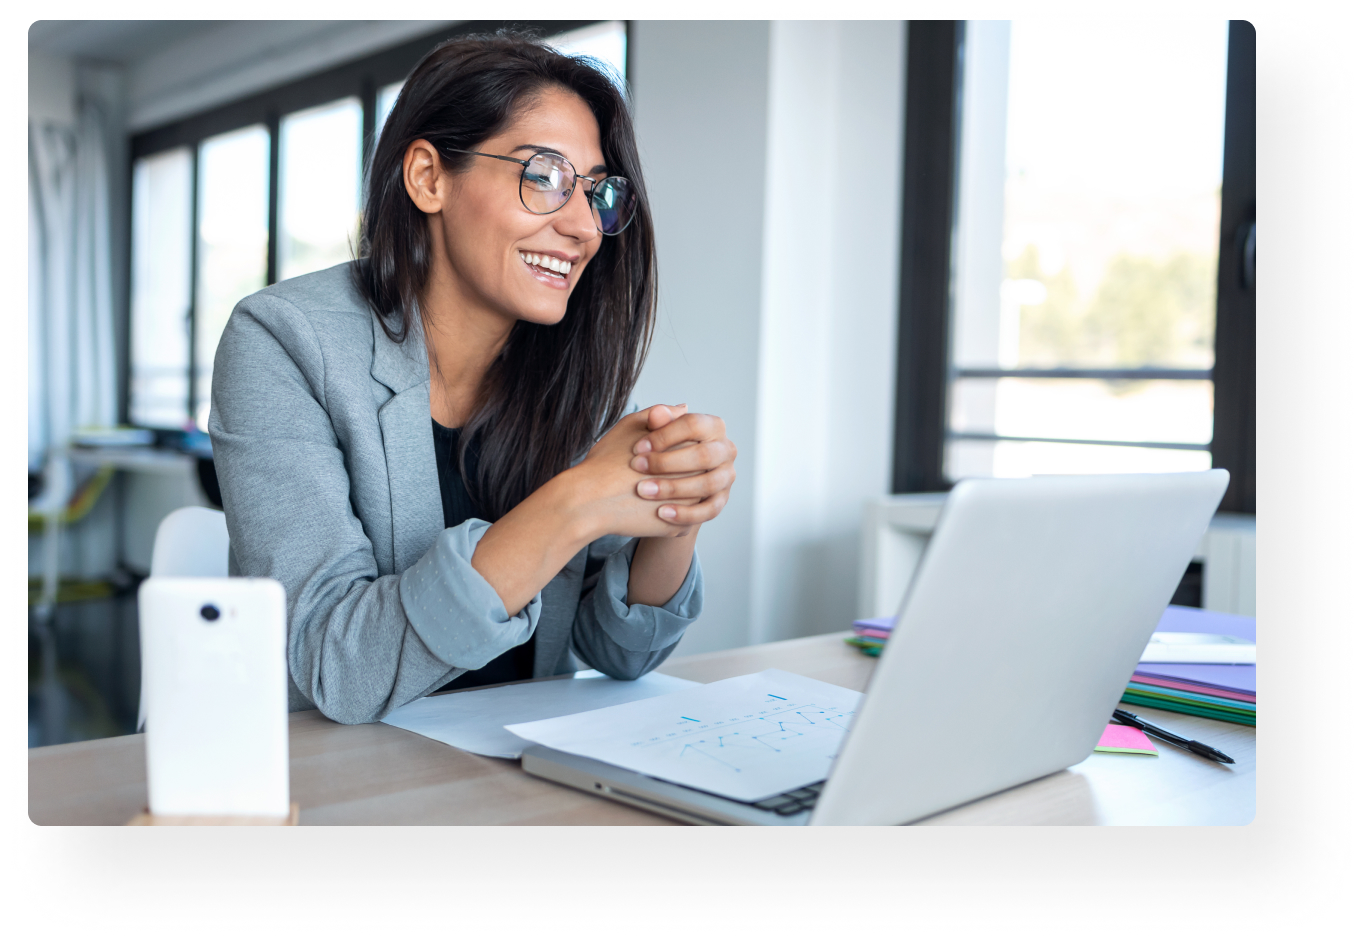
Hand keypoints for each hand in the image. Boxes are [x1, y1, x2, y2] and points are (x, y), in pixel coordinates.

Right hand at [564, 405, 700, 540]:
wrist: (589, 501)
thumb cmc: (606, 462)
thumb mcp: (632, 426)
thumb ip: (662, 414)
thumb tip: (684, 409)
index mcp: (687, 447)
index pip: (696, 445)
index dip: (673, 448)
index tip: (651, 454)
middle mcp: (695, 476)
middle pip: (697, 473)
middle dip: (678, 473)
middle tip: (648, 475)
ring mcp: (689, 505)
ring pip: (692, 498)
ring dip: (677, 495)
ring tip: (648, 491)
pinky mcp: (679, 528)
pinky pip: (681, 520)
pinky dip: (668, 515)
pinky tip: (648, 509)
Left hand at [629, 404, 736, 530]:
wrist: (652, 480)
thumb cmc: (653, 450)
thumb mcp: (648, 431)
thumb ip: (655, 421)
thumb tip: (658, 412)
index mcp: (712, 426)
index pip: (693, 425)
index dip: (664, 435)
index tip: (637, 447)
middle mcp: (725, 450)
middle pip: (703, 455)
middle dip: (667, 462)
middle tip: (637, 467)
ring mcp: (726, 476)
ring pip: (707, 484)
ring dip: (674, 488)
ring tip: (643, 491)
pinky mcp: (720, 500)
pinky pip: (709, 510)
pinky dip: (686, 513)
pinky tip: (661, 513)